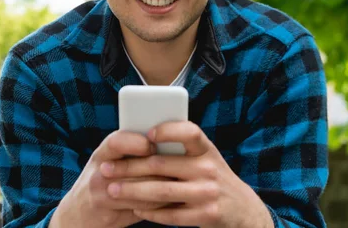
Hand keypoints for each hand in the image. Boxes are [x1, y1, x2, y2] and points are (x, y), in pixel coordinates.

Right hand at [50, 130, 168, 227]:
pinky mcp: (108, 211)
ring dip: (165, 188)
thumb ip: (131, 155)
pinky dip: (159, 205)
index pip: (117, 141)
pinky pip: (142, 207)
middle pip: (136, 167)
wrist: (78, 214)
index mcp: (103, 152)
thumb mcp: (109, 163)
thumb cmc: (102, 183)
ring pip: (143, 188)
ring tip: (179, 185)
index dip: (137, 142)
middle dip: (161, 168)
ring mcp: (102, 191)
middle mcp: (99, 170)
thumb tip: (169, 146)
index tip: (153, 145)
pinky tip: (169, 202)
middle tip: (179, 168)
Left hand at [101, 121, 274, 227]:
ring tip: (112, 190)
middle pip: (161, 165)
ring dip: (132, 191)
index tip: (147, 134)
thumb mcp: (203, 157)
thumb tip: (138, 137)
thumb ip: (179, 149)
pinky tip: (135, 209)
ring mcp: (208, 193)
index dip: (168, 131)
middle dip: (128, 167)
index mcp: (206, 149)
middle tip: (104, 169)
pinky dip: (150, 212)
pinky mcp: (207, 215)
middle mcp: (208, 168)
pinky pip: (171, 215)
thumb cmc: (211, 176)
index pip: (190, 132)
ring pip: (161, 191)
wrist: (242, 209)